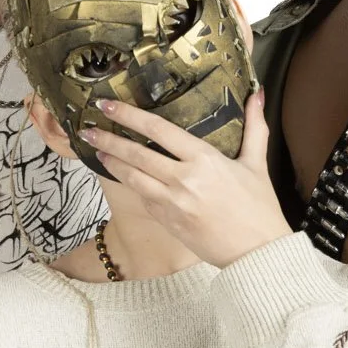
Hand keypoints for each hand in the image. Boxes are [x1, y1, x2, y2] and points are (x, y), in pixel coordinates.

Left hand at [81, 92, 291, 267]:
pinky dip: (130, 185)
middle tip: (87, 128)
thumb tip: (257, 93)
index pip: (158, 130)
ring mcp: (172, 203)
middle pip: (136, 154)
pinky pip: (143, 198)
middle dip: (108, 139)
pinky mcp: (168, 222)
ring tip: (96, 150)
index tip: (108, 105)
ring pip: (132, 178)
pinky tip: (121, 176)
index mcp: (204, 159)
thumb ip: (254, 126)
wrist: (257, 254)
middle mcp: (184, 179)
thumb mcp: (257, 163)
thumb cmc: (259, 208)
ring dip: (111, 163)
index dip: (129, 115)